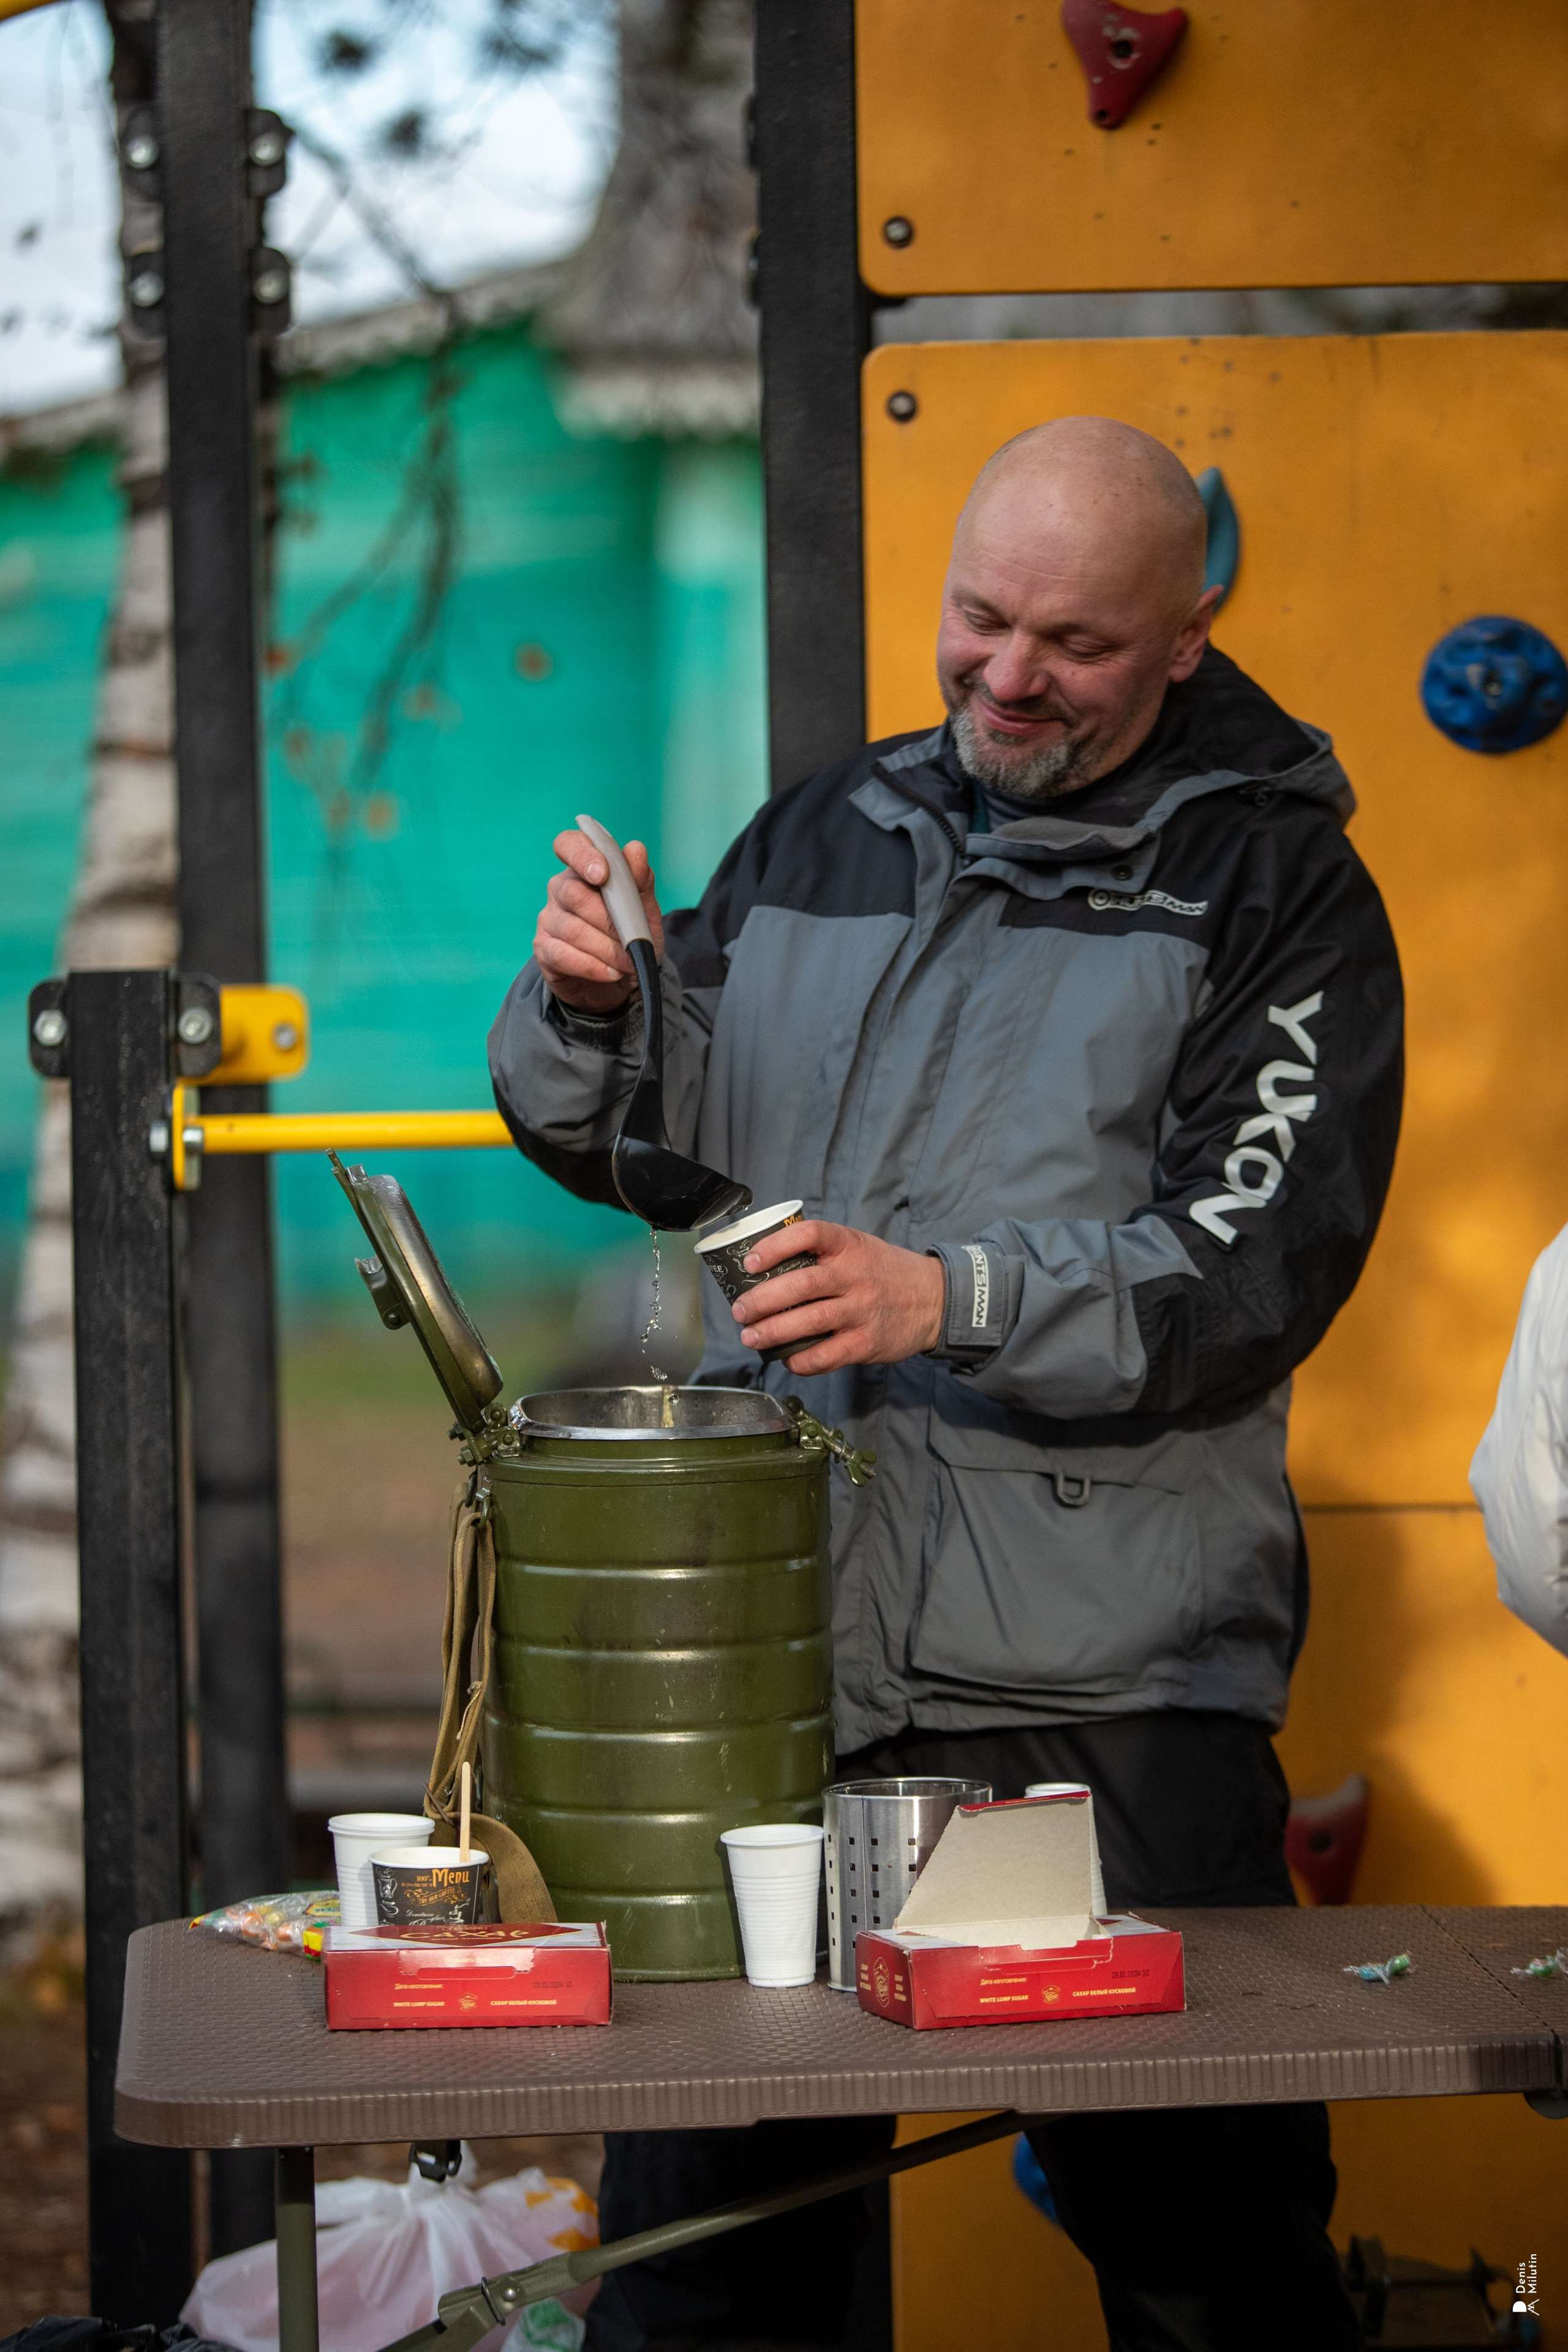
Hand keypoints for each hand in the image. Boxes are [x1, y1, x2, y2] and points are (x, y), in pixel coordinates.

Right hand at [533, 828, 665, 1012]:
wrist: (622, 980)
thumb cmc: (631, 936)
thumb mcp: (645, 910)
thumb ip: (640, 881)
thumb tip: (635, 850)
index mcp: (584, 869)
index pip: (569, 845)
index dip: (582, 855)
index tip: (602, 875)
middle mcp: (561, 889)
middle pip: (574, 893)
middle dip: (608, 919)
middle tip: (632, 940)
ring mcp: (549, 919)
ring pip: (572, 928)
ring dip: (606, 948)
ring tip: (628, 962)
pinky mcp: (545, 950)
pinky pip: (564, 955)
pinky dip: (593, 966)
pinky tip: (611, 973)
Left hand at [733, 1220, 944, 1374]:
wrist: (934, 1299)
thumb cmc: (884, 1272)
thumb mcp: (858, 1247)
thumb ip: (821, 1253)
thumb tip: (764, 1266)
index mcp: (850, 1246)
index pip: (809, 1235)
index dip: (775, 1246)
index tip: (750, 1262)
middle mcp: (856, 1276)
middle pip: (802, 1285)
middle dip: (762, 1300)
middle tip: (740, 1311)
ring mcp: (862, 1311)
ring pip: (810, 1321)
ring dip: (773, 1332)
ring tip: (750, 1337)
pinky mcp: (867, 1343)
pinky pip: (826, 1356)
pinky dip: (800, 1360)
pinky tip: (786, 1359)